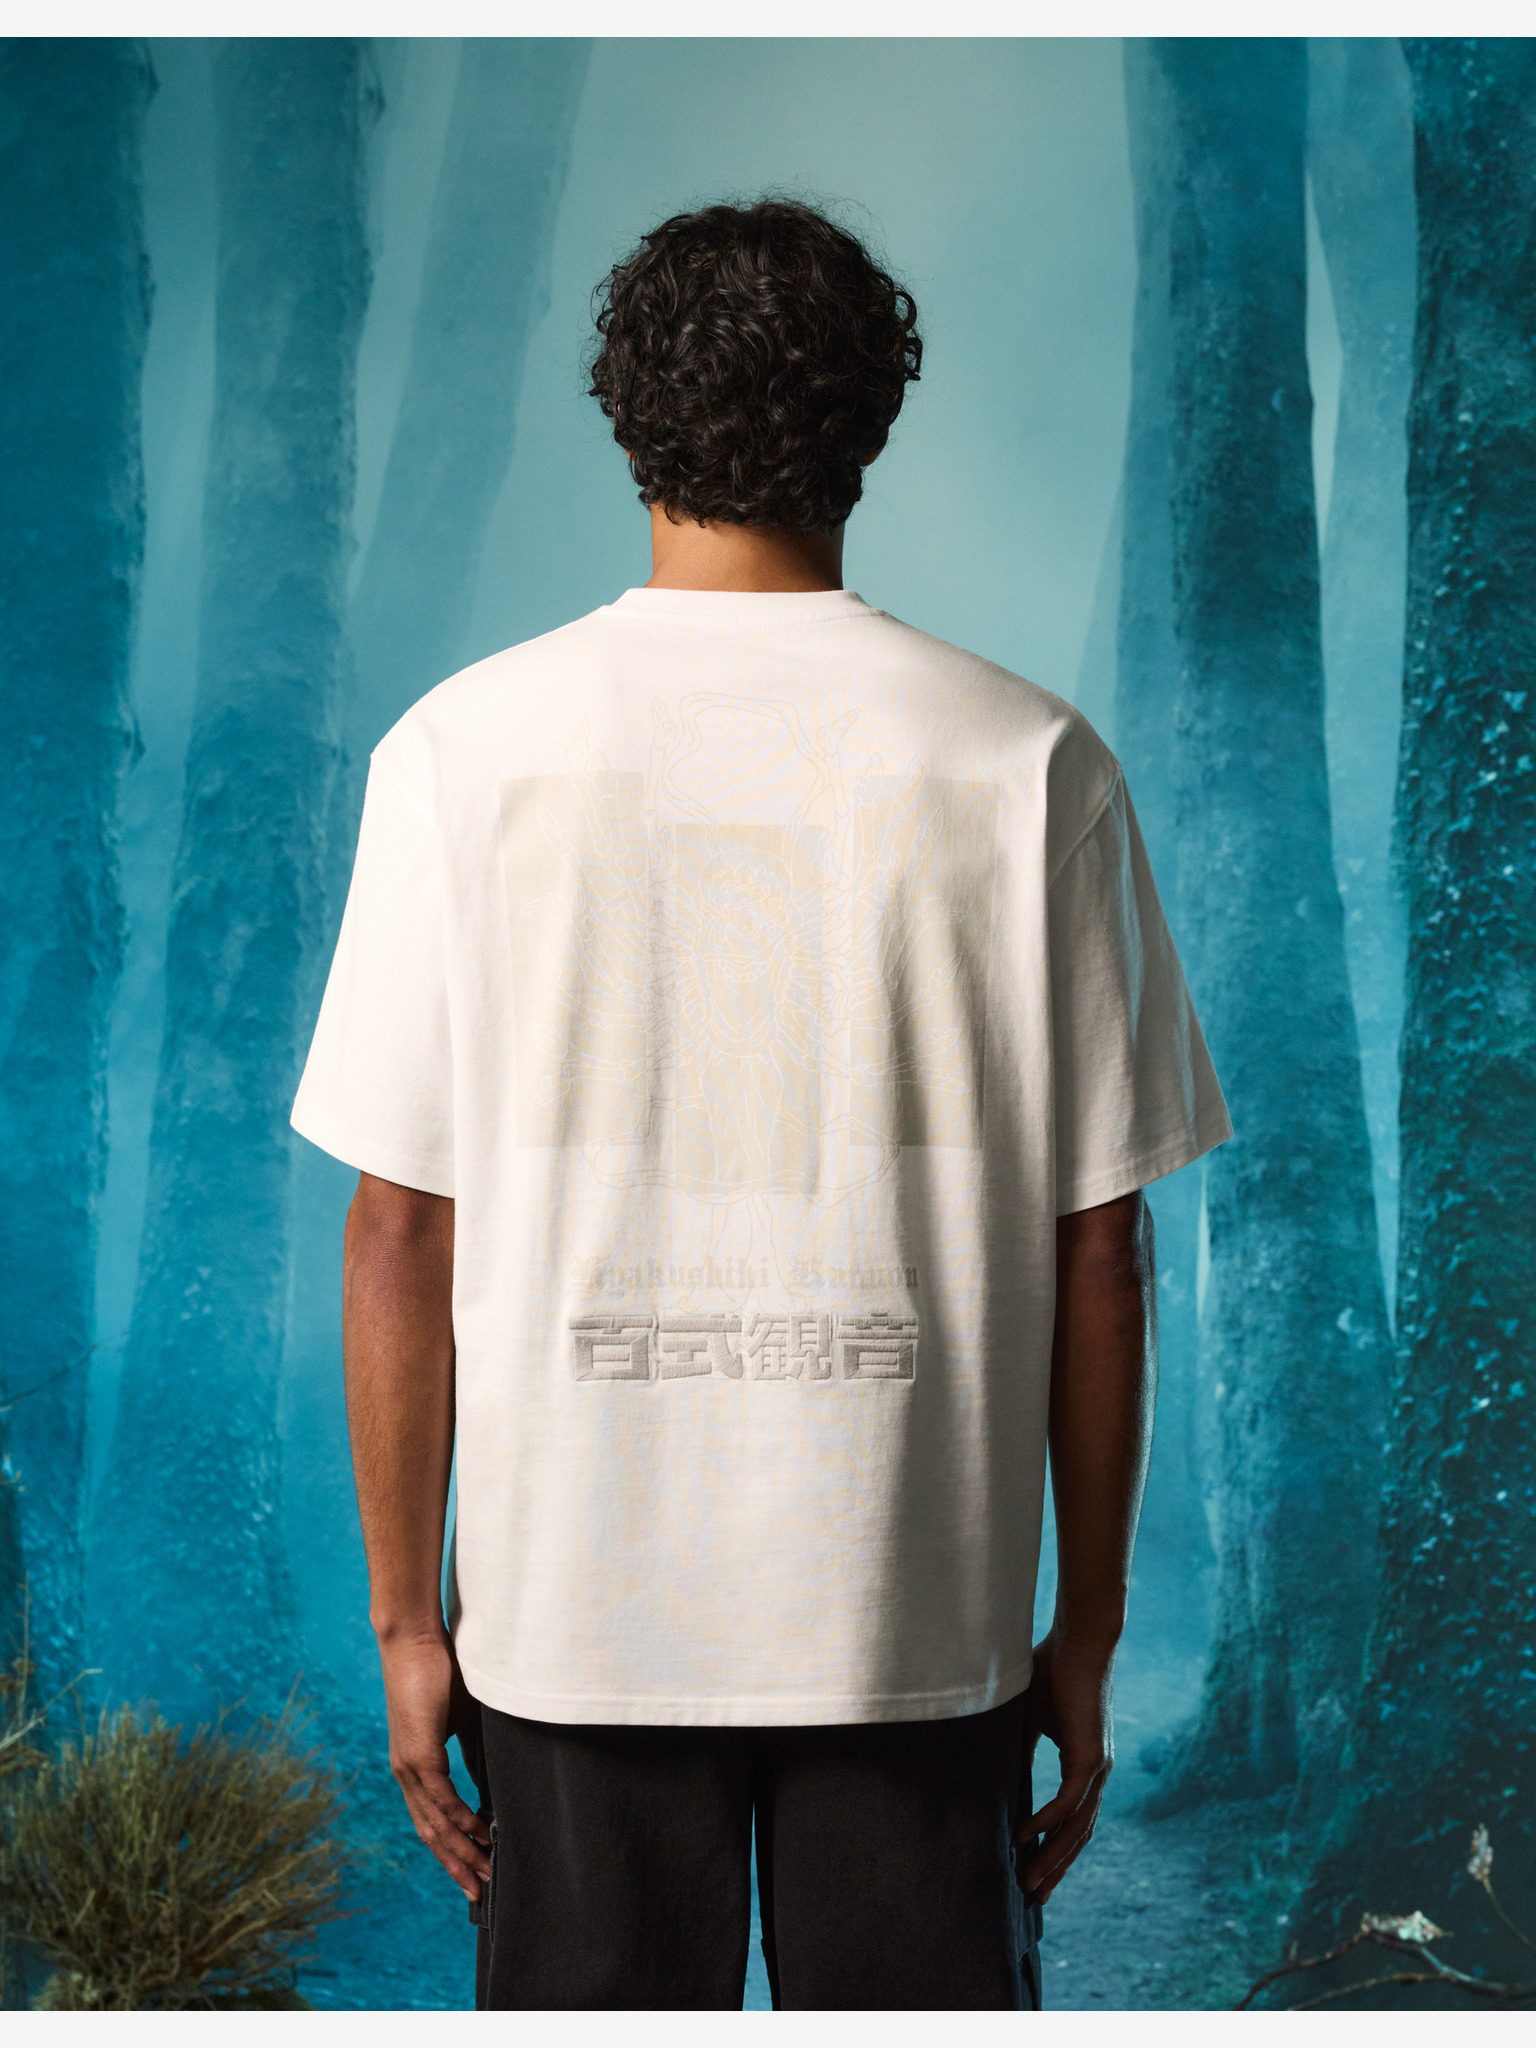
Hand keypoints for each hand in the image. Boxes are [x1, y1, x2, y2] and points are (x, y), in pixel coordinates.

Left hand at [378, 1625, 491, 1902]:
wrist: (414, 1639)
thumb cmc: (440, 1671)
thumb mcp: (462, 1719)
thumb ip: (470, 1752)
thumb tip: (484, 1782)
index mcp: (414, 1765)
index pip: (431, 1818)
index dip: (451, 1847)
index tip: (473, 1869)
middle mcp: (406, 1772)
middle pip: (430, 1832)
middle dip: (455, 1865)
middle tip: (479, 1892)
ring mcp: (409, 1765)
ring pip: (434, 1822)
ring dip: (460, 1851)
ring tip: (483, 1874)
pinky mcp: (418, 1753)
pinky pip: (441, 1797)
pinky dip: (460, 1819)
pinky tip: (479, 1834)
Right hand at [1013, 1628, 1114, 1904]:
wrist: (1079, 1640)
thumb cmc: (1052, 1669)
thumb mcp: (1029, 1718)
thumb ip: (1021, 1749)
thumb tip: (1000, 1777)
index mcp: (1085, 1762)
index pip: (1072, 1816)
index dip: (1054, 1845)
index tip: (1034, 1868)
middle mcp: (1096, 1771)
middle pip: (1078, 1834)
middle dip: (1056, 1866)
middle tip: (1034, 1896)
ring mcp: (1097, 1768)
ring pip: (1076, 1827)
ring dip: (1053, 1857)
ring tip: (1030, 1883)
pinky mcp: (1091, 1758)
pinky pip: (1068, 1803)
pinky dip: (1047, 1823)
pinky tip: (1026, 1837)